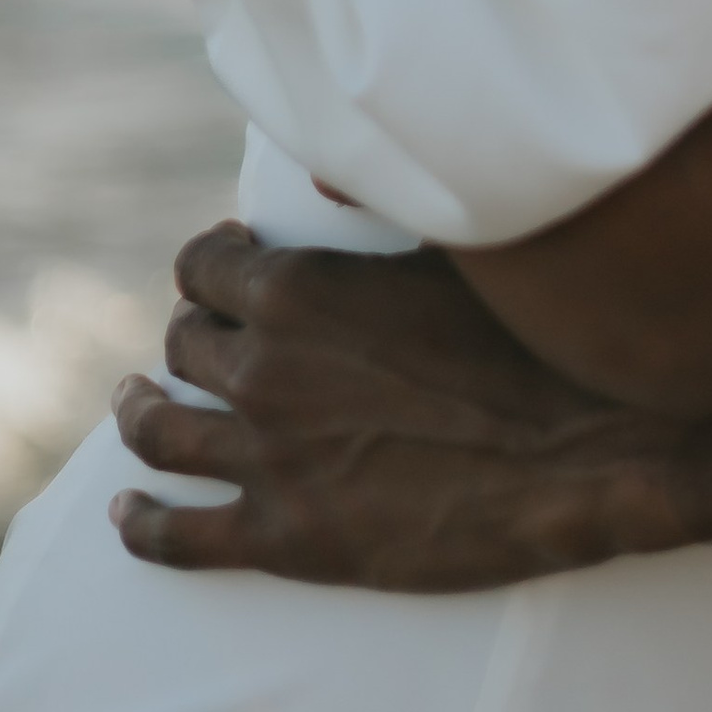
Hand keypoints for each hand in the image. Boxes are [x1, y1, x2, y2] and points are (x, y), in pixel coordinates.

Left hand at [108, 223, 689, 587]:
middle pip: (183, 344)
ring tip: (133, 404)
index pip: (204, 266)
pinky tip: (127, 515)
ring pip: (159, 432)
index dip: (211, 263)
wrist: (584, 454)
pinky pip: (178, 538)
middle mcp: (263, 370)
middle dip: (190, 334)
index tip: (223, 266)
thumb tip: (325, 173)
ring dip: (137, 413)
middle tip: (200, 338)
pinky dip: (141, 526)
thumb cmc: (533, 341)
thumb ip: (379, 209)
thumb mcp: (456, 248)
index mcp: (297, 292)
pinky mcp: (285, 538)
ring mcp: (266, 458)